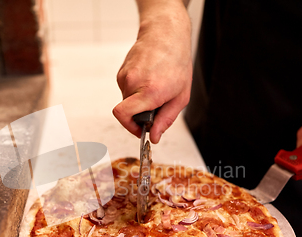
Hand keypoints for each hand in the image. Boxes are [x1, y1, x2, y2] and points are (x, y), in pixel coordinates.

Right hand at [113, 1, 191, 143]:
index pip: (123, 115)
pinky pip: (126, 90)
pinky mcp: (121, 72)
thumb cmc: (177, 62)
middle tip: (156, 105)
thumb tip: (154, 136)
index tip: (139, 129)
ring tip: (155, 86)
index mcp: (149, 91)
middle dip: (139, 114)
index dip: (130, 127)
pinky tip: (148, 79)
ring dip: (139, 100)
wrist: (166, 34)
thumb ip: (166, 119)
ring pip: (127, 100)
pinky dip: (136, 90)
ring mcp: (125, 76)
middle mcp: (133, 83)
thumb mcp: (180, 97)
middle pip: (127, 112)